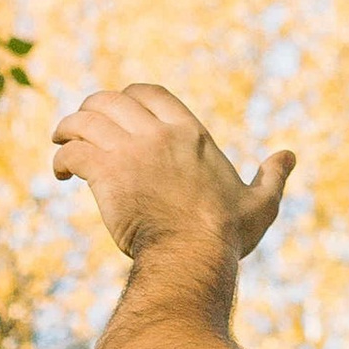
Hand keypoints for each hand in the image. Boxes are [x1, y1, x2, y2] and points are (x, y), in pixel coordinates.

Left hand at [52, 82, 296, 263]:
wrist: (193, 256)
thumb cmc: (226, 234)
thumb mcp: (259, 203)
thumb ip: (272, 176)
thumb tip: (289, 155)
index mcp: (190, 132)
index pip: (149, 92)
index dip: (126, 96)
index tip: (115, 110)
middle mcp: (158, 133)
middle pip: (109, 100)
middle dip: (89, 109)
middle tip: (79, 128)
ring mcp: (130, 151)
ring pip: (84, 121)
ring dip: (68, 130)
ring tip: (61, 145)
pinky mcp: (106, 174)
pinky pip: (73, 151)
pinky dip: (61, 158)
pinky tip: (59, 175)